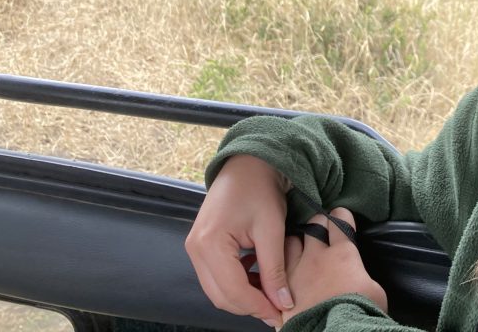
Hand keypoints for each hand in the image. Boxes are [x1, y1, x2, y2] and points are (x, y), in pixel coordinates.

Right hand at [185, 155, 293, 327]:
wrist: (248, 164)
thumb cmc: (260, 189)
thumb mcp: (272, 229)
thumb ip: (274, 269)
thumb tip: (282, 303)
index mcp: (210, 243)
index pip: (233, 291)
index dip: (258, 307)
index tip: (280, 314)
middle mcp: (196, 248)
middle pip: (221, 295)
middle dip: (249, 306)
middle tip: (277, 307)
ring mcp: (195, 247)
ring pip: (217, 289)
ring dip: (243, 296)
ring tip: (270, 293)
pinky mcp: (200, 246)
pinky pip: (216, 276)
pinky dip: (236, 283)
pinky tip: (256, 276)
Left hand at [282, 208, 386, 323]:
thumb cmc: (360, 312)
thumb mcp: (375, 291)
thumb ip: (362, 274)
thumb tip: (358, 274)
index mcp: (343, 253)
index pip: (340, 221)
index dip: (341, 217)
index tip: (342, 220)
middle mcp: (316, 256)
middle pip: (314, 225)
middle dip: (319, 225)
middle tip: (322, 233)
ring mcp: (295, 271)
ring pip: (290, 242)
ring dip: (296, 244)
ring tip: (300, 252)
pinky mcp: (281, 289)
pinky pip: (276, 269)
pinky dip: (281, 267)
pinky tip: (284, 273)